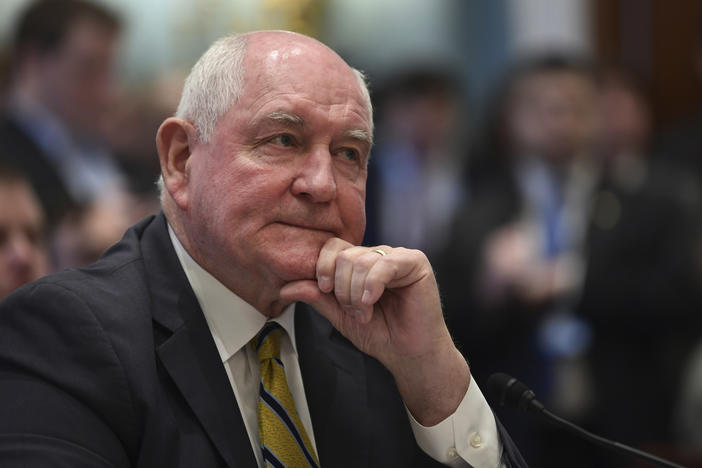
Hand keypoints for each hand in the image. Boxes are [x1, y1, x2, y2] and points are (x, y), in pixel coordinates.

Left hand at [280, 237, 469, 425]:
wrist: (407, 354)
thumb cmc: (379, 334)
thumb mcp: (339, 315)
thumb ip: (316, 297)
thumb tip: (285, 287)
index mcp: (359, 263)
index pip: (333, 247)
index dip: (323, 267)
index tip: (325, 291)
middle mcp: (377, 256)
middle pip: (344, 255)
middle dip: (342, 288)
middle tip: (353, 311)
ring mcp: (396, 257)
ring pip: (362, 260)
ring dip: (357, 293)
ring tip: (365, 313)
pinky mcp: (415, 263)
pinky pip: (385, 263)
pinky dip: (372, 285)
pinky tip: (372, 301)